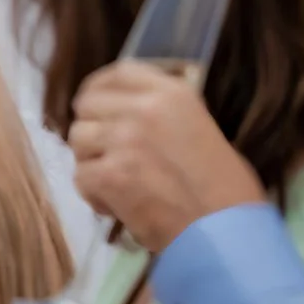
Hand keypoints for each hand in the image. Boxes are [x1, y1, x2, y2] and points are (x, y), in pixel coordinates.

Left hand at [69, 60, 264, 250]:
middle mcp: (143, 109)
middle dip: (92, 129)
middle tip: (107, 153)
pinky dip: (93, 194)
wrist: (226, 230)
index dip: (98, 89)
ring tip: (118, 181)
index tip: (96, 105)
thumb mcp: (199, 127)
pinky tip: (117, 205)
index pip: (117, 73)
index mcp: (172, 93)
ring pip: (77, 140)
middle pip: (86, 106)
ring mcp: (123, 140)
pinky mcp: (109, 173)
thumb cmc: (225, 186)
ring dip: (91, 162)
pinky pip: (80, 175)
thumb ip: (160, 114)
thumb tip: (122, 113)